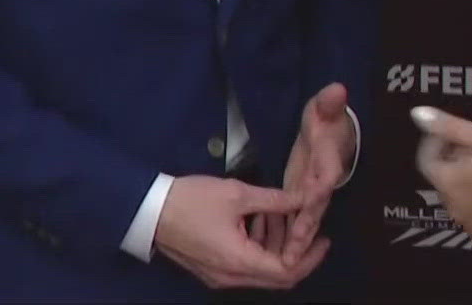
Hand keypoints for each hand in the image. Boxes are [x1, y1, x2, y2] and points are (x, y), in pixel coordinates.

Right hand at [154, 176, 328, 290]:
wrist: (147, 210)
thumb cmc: (192, 200)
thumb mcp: (237, 194)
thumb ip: (275, 200)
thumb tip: (305, 198)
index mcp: (240, 262)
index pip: (287, 272)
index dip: (310, 257)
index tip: (323, 237)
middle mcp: (232, 277)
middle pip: (277, 277)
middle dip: (296, 251)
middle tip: (307, 225)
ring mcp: (220, 276)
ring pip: (261, 270)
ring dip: (276, 245)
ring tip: (279, 213)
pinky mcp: (211, 270)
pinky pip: (245, 266)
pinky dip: (258, 246)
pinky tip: (258, 218)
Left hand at [277, 82, 355, 265]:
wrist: (335, 131)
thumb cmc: (328, 117)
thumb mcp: (325, 107)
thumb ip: (330, 102)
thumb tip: (337, 89)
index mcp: (329, 161)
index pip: (325, 179)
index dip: (317, 192)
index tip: (307, 205)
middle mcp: (324, 182)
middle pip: (315, 210)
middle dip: (304, 230)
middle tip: (292, 249)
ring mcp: (314, 193)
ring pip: (305, 220)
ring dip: (294, 238)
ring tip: (281, 256)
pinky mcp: (304, 198)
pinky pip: (295, 219)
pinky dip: (286, 233)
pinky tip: (271, 244)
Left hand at [411, 105, 471, 253]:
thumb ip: (451, 126)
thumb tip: (417, 114)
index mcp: (449, 183)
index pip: (426, 161)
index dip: (436, 143)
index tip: (453, 133)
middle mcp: (454, 210)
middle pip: (445, 182)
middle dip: (455, 164)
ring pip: (462, 202)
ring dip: (470, 187)